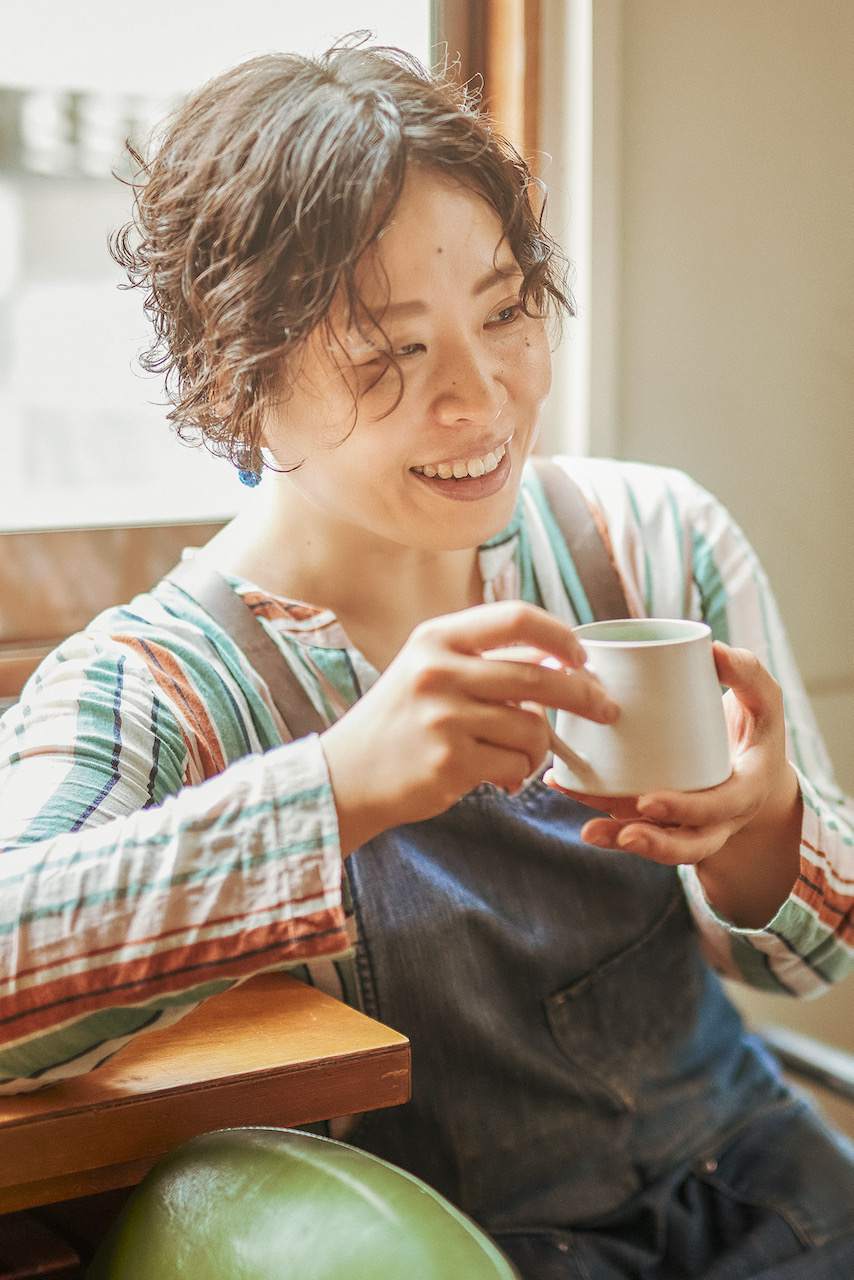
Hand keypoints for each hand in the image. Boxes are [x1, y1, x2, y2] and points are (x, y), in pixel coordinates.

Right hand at [321, 602, 618, 855]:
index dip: (560, 635)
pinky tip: (501, 777)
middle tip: (605, 709)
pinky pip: (516, 764)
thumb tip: (560, 659)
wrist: (346, 775)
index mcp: (437, 638)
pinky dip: (519, 773)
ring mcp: (444, 717)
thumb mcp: (430, 671)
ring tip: (521, 757)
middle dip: (585, 695)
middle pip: (539, 676)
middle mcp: (439, 671)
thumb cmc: (399, 723)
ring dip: (540, 749)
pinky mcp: (450, 761)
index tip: (582, 656)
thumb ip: (484, 660)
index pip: (517, 618)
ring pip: (533, 728)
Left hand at [545, 642, 801, 924]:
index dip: (685, 810)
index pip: (718, 807)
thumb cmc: (755, 727)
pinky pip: (628, 820)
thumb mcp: (764, 701)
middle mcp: (716, 817)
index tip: (648, 802)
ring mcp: (686, 823)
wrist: (752, 765)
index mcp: (744, 790)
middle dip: (653, 844)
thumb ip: (747, 674)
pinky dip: (597, 810)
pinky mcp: (658, 817)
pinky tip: (562, 784)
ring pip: (655, 842)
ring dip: (619, 837)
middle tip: (623, 833)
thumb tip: (713, 649)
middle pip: (688, 845)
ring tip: (588, 832)